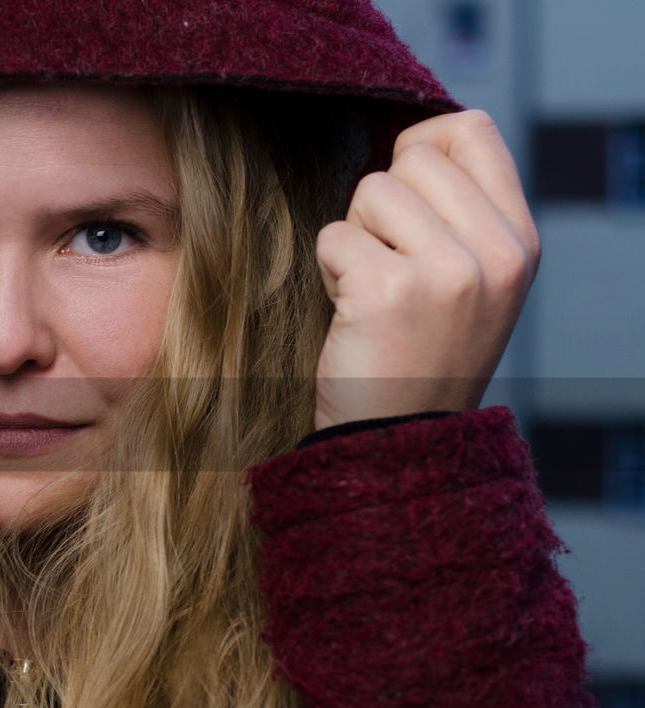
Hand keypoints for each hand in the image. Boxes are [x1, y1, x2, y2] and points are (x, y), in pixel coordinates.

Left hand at [312, 109, 539, 430]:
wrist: (400, 438)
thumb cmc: (420, 353)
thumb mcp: (473, 281)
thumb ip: (459, 213)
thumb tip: (408, 142)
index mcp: (519, 241)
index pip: (473, 130)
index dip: (421, 141)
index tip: (403, 190)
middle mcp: (494, 252)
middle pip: (412, 158)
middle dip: (381, 205)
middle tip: (386, 264)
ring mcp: (447, 271)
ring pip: (370, 191)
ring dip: (354, 238)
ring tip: (371, 291)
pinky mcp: (389, 290)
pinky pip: (334, 236)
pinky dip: (328, 270)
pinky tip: (352, 313)